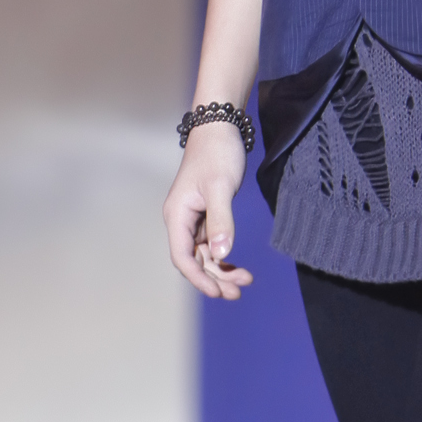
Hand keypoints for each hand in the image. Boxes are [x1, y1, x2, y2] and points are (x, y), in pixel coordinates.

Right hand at [163, 121, 254, 299]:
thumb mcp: (221, 188)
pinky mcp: (206, 215)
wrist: (220, 128)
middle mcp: (181, 220)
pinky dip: (224, 256)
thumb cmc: (217, 154)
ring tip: (244, 282)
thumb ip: (221, 222)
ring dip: (221, 270)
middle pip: (193, 261)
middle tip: (237, 292)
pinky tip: (239, 267)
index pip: (182, 257)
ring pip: (204, 255)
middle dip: (214, 278)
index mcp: (177, 215)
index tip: (218, 292)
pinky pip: (212, 244)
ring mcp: (193, 219)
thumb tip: (221, 255)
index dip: (198, 278)